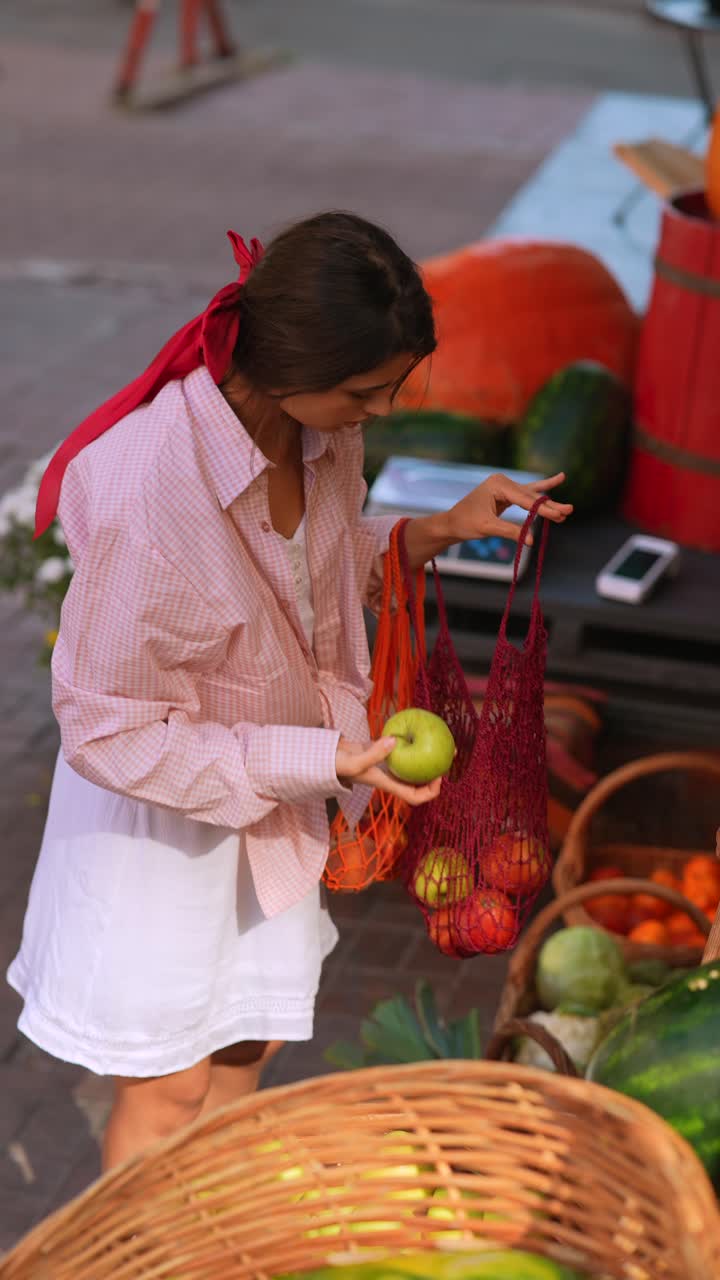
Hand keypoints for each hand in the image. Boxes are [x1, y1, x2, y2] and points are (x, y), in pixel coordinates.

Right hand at [335, 736, 442, 805]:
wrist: (325, 756)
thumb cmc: (337, 764)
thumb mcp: (355, 761)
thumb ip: (374, 753)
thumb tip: (395, 741)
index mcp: (388, 784)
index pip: (415, 797)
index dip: (430, 791)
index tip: (439, 776)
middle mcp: (391, 776)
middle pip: (419, 781)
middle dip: (437, 772)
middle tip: (450, 754)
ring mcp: (387, 765)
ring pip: (413, 764)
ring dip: (427, 756)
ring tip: (441, 740)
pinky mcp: (382, 751)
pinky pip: (402, 748)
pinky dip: (411, 741)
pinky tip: (418, 727)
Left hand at [446, 472, 572, 546]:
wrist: (452, 522)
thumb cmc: (465, 523)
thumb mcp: (487, 528)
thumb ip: (510, 531)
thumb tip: (532, 540)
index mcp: (498, 484)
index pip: (525, 499)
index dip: (543, 509)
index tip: (559, 516)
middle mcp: (503, 481)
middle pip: (532, 497)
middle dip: (550, 507)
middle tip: (569, 512)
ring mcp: (505, 486)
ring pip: (532, 496)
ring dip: (549, 503)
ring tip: (568, 508)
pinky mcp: (507, 493)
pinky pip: (528, 493)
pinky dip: (543, 488)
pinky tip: (559, 479)